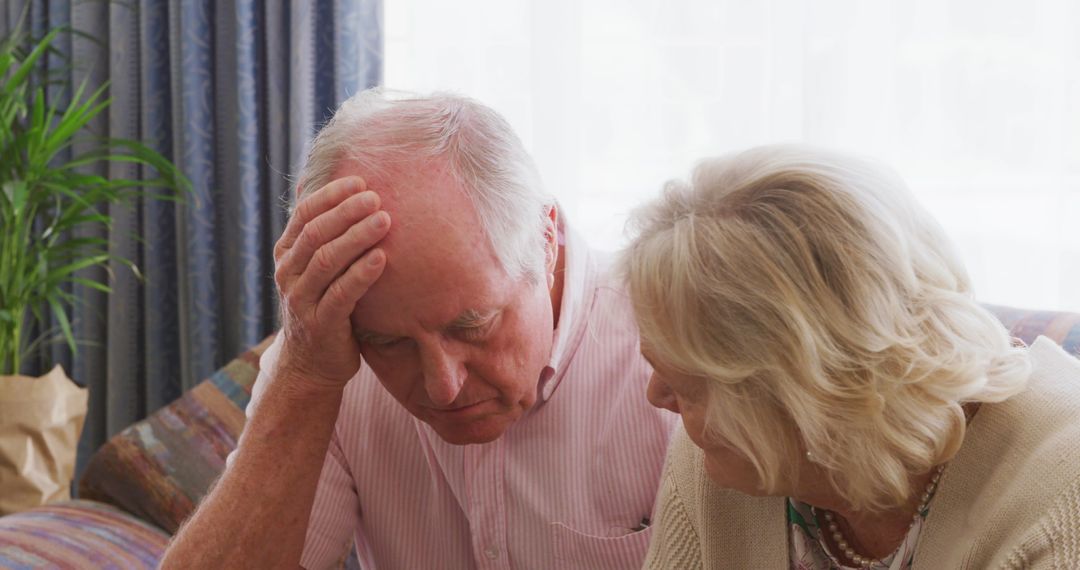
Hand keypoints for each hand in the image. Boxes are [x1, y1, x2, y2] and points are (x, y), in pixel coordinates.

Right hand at [272, 176, 389, 387]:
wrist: (311, 365)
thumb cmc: (324, 307)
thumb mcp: (317, 271)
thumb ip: (323, 237)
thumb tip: (334, 190)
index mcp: (287, 255)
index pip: (304, 215)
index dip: (331, 195)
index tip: (360, 180)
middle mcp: (288, 275)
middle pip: (316, 233)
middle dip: (346, 211)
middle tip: (376, 197)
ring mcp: (301, 300)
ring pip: (326, 260)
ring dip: (357, 237)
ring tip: (384, 220)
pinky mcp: (321, 324)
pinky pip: (341, 294)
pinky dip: (361, 274)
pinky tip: (382, 259)